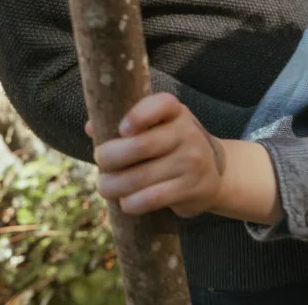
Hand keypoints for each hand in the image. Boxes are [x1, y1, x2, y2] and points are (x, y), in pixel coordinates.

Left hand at [85, 92, 225, 217]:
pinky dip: (131, 203)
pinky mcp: (191, 188)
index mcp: (176, 112)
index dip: (138, 116)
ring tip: (105, 187)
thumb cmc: (173, 147)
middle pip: (140, 145)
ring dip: (113, 186)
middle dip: (109, 158)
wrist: (216, 174)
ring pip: (140, 177)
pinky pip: (151, 198)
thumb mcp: (159, 128)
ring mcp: (191, 161)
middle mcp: (187, 132)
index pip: (160, 104)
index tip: (121, 130)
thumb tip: (91, 129)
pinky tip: (126, 202)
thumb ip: (127, 125)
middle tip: (100, 162)